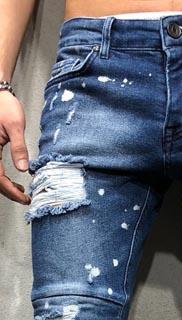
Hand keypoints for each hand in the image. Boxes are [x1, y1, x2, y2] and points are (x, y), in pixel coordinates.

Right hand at [0, 90, 29, 204]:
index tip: (24, 198)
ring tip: (21, 192)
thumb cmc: (4, 105)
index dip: (11, 191)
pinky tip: (14, 182)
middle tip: (25, 199)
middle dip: (9, 192)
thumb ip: (19, 148)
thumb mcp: (15, 126)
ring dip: (5, 186)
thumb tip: (23, 169)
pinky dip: (2, 178)